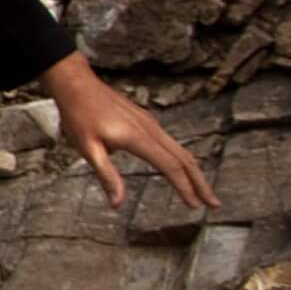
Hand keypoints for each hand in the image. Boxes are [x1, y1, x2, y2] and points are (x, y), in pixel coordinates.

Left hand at [40, 51, 219, 210]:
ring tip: (203, 192)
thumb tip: (117, 204)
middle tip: (214, 204)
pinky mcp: (146, 120)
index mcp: (137, 137)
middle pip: (184, 159)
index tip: (195, 206)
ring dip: (195, 172)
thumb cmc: (78, 116)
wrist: (76, 83)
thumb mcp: (86, 148)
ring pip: (180, 150)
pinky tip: (183, 169)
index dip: (184, 188)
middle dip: (201, 183)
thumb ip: (106, 175)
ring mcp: (150, 123)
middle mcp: (150, 129)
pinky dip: (183, 159)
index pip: (170, 166)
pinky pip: (171, 143)